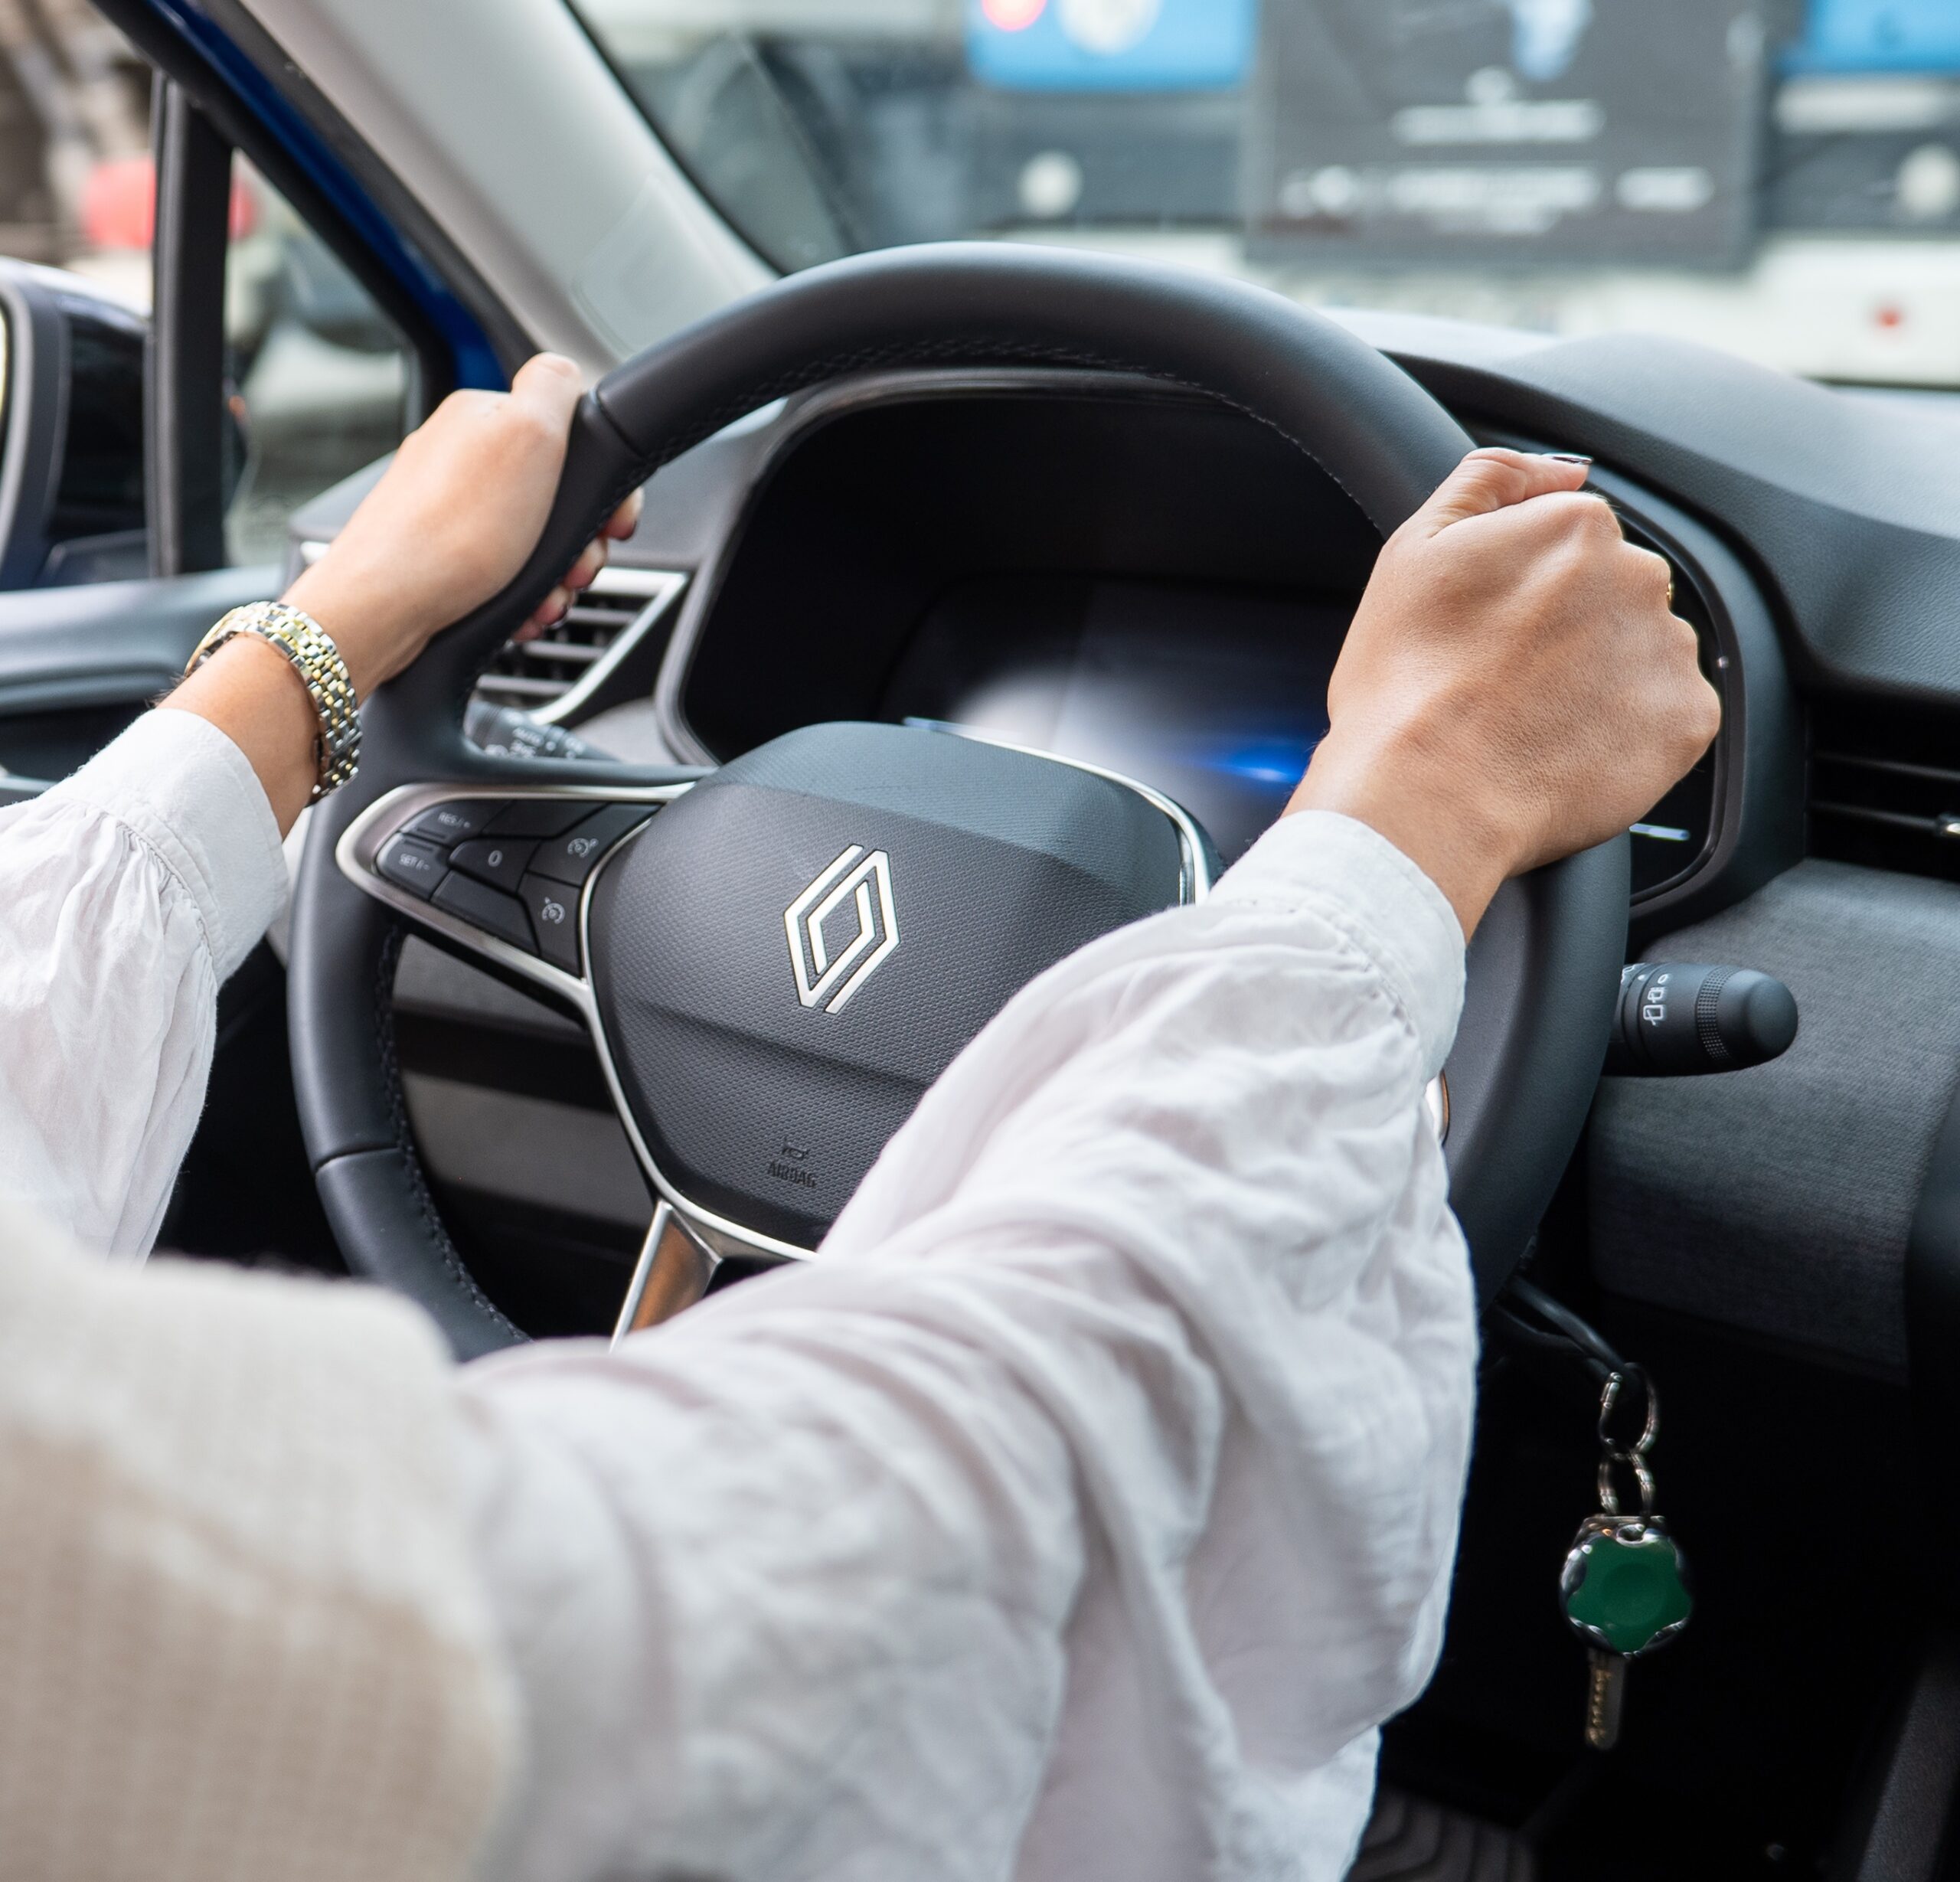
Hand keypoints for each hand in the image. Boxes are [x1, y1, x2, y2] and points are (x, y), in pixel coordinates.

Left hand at [283, 352, 641, 697]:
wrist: (386, 605)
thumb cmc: (455, 530)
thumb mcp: (528, 432)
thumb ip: (555, 386)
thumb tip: (564, 369)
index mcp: (483, 417)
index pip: (569, 437)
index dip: (601, 485)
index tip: (612, 523)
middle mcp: (461, 456)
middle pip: (555, 495)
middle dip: (580, 540)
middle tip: (577, 569)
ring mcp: (447, 507)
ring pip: (533, 540)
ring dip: (554, 575)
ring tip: (547, 599)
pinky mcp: (439, 554)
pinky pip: (503, 572)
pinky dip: (522, 594)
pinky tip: (521, 610)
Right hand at [1289, 449, 1718, 937]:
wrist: (1425, 796)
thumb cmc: (1404, 683)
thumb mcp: (1415, 547)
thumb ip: (1492, 478)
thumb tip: (1565, 472)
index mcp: (1577, 527)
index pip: (1571, 540)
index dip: (1523, 588)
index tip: (1488, 630)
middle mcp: (1639, 577)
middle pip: (1612, 593)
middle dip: (1569, 630)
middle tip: (1503, 681)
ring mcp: (1668, 652)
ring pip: (1642, 653)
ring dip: (1601, 680)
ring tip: (1532, 723)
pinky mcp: (1686, 724)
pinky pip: (1667, 716)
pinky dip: (1627, 734)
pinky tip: (1567, 750)